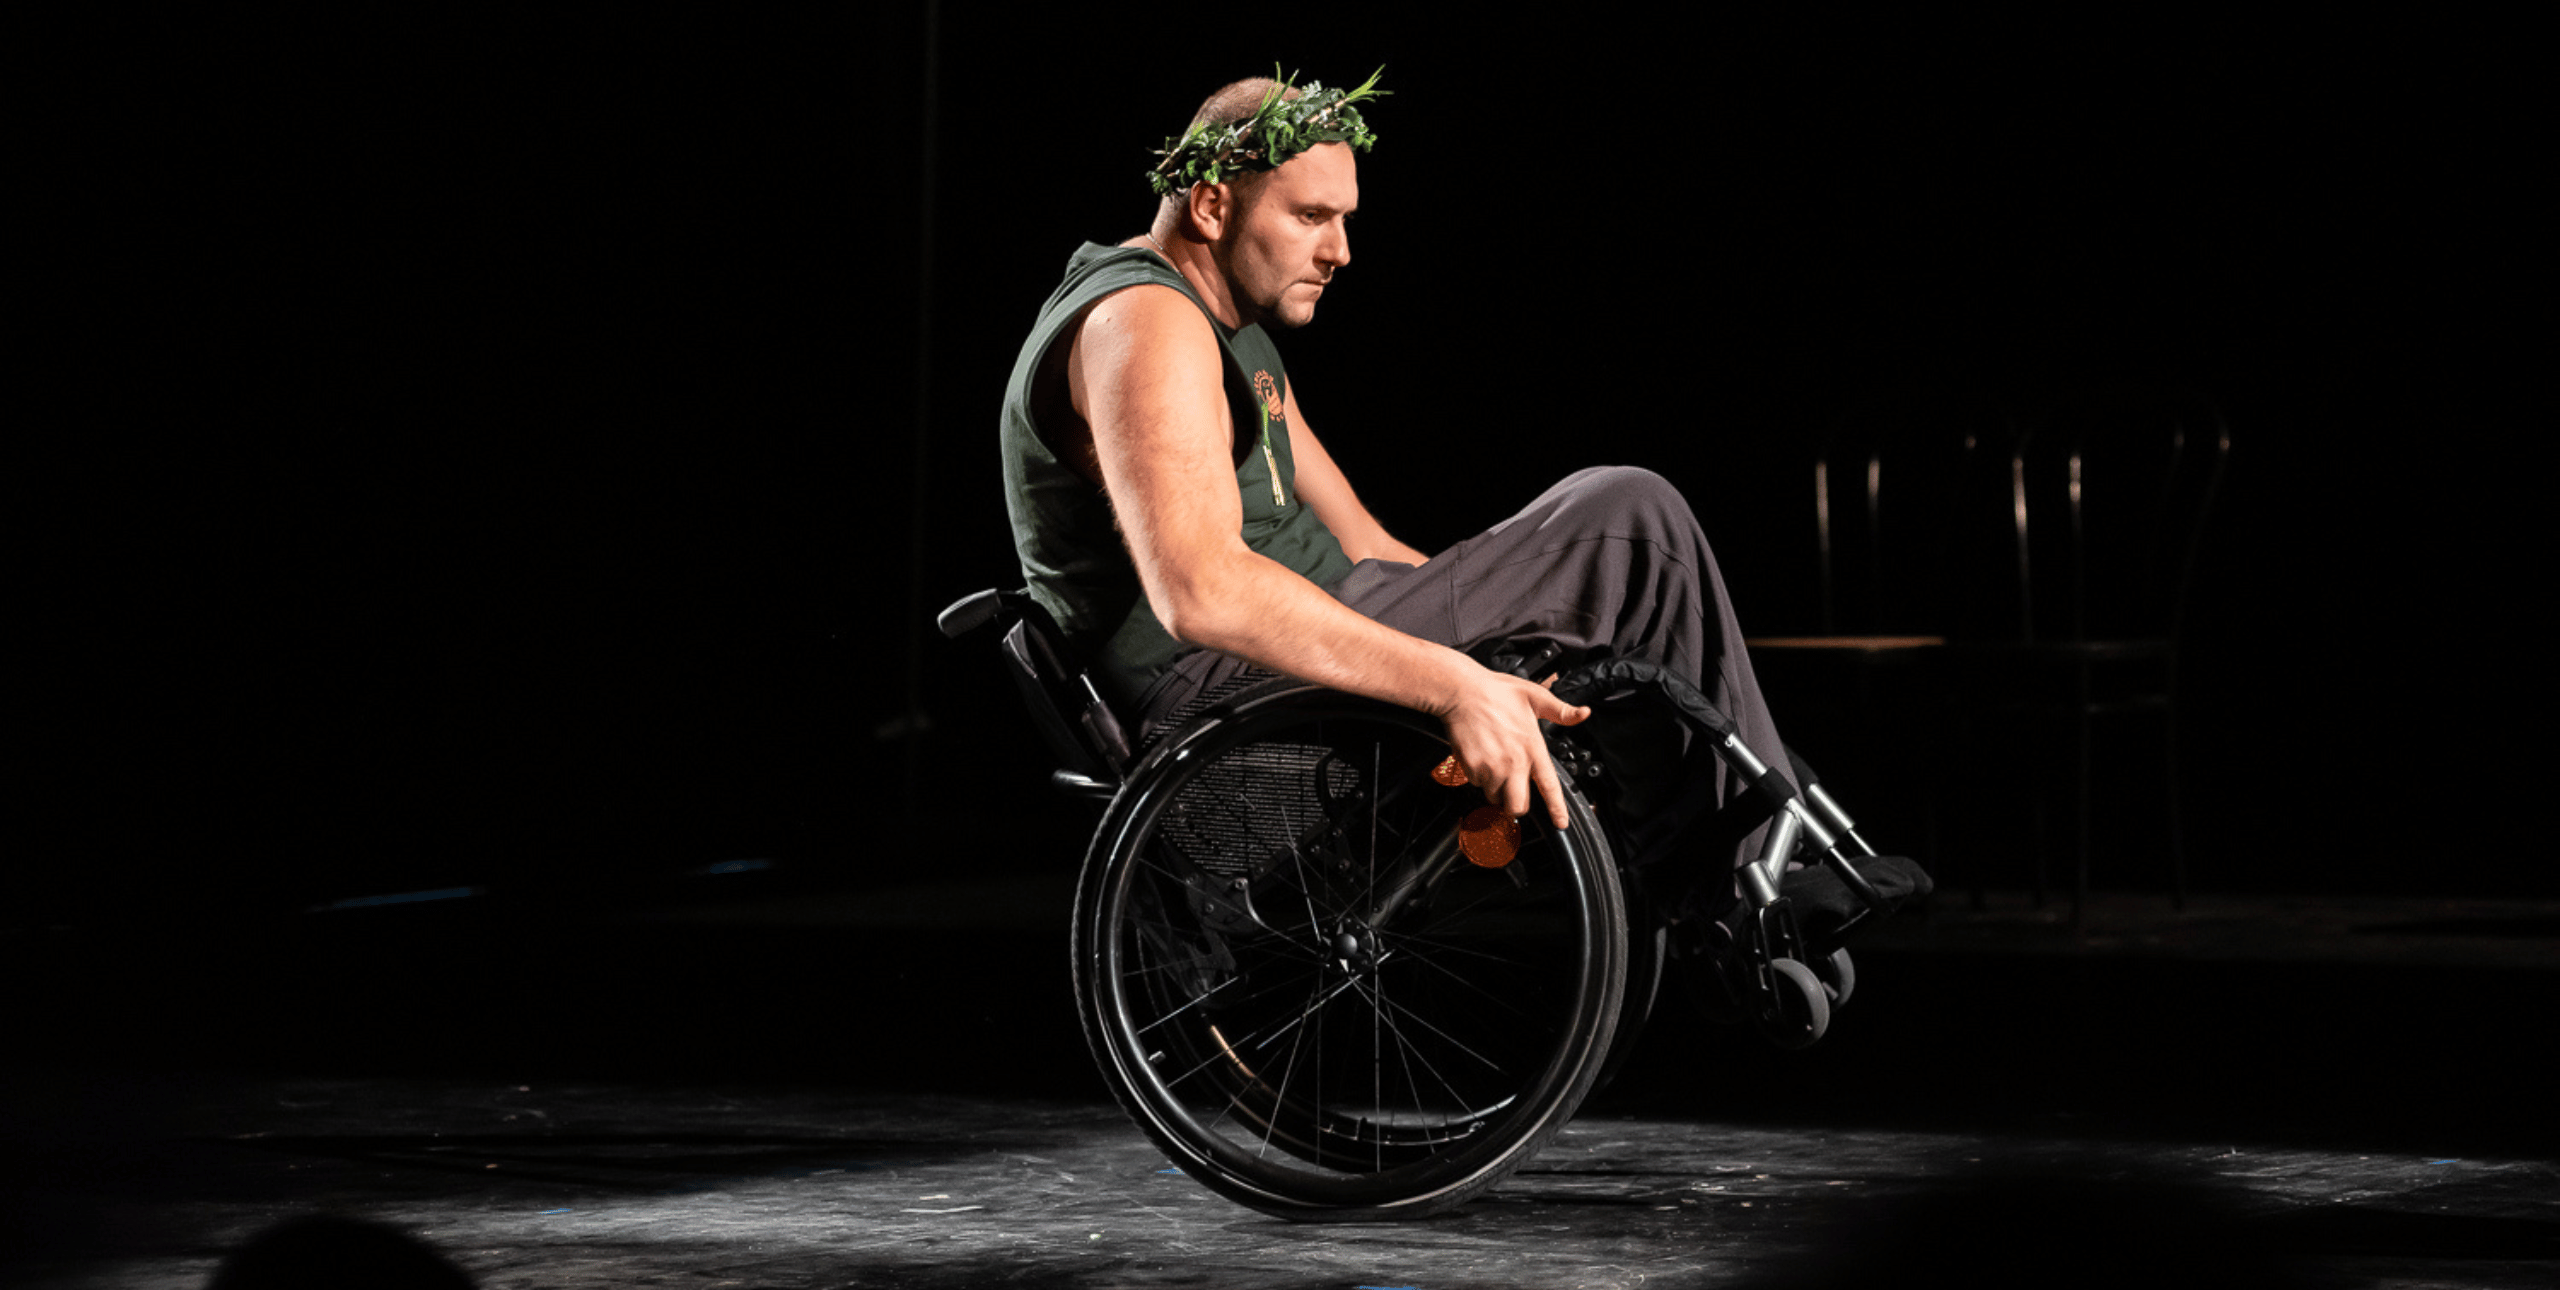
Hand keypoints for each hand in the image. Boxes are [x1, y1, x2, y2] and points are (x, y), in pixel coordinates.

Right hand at [1435, 667, 1591, 828]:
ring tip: (1494, 763)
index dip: (1557, 809)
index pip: (1549, 786)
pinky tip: (1480, 755)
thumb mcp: (1535, 696)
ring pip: (1495, 796)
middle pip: (1518, 805)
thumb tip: (1583, 714)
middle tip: (1512, 790)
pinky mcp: (1472, 767)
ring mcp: (1491, 767)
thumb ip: (1560, 711)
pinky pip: (1476, 783)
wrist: (1461, 690)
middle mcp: (1513, 762)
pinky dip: (1478, 776)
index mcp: (1532, 747)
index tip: (1561, 823)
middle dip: (1516, 803)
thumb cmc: (1496, 691)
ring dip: (1495, 788)